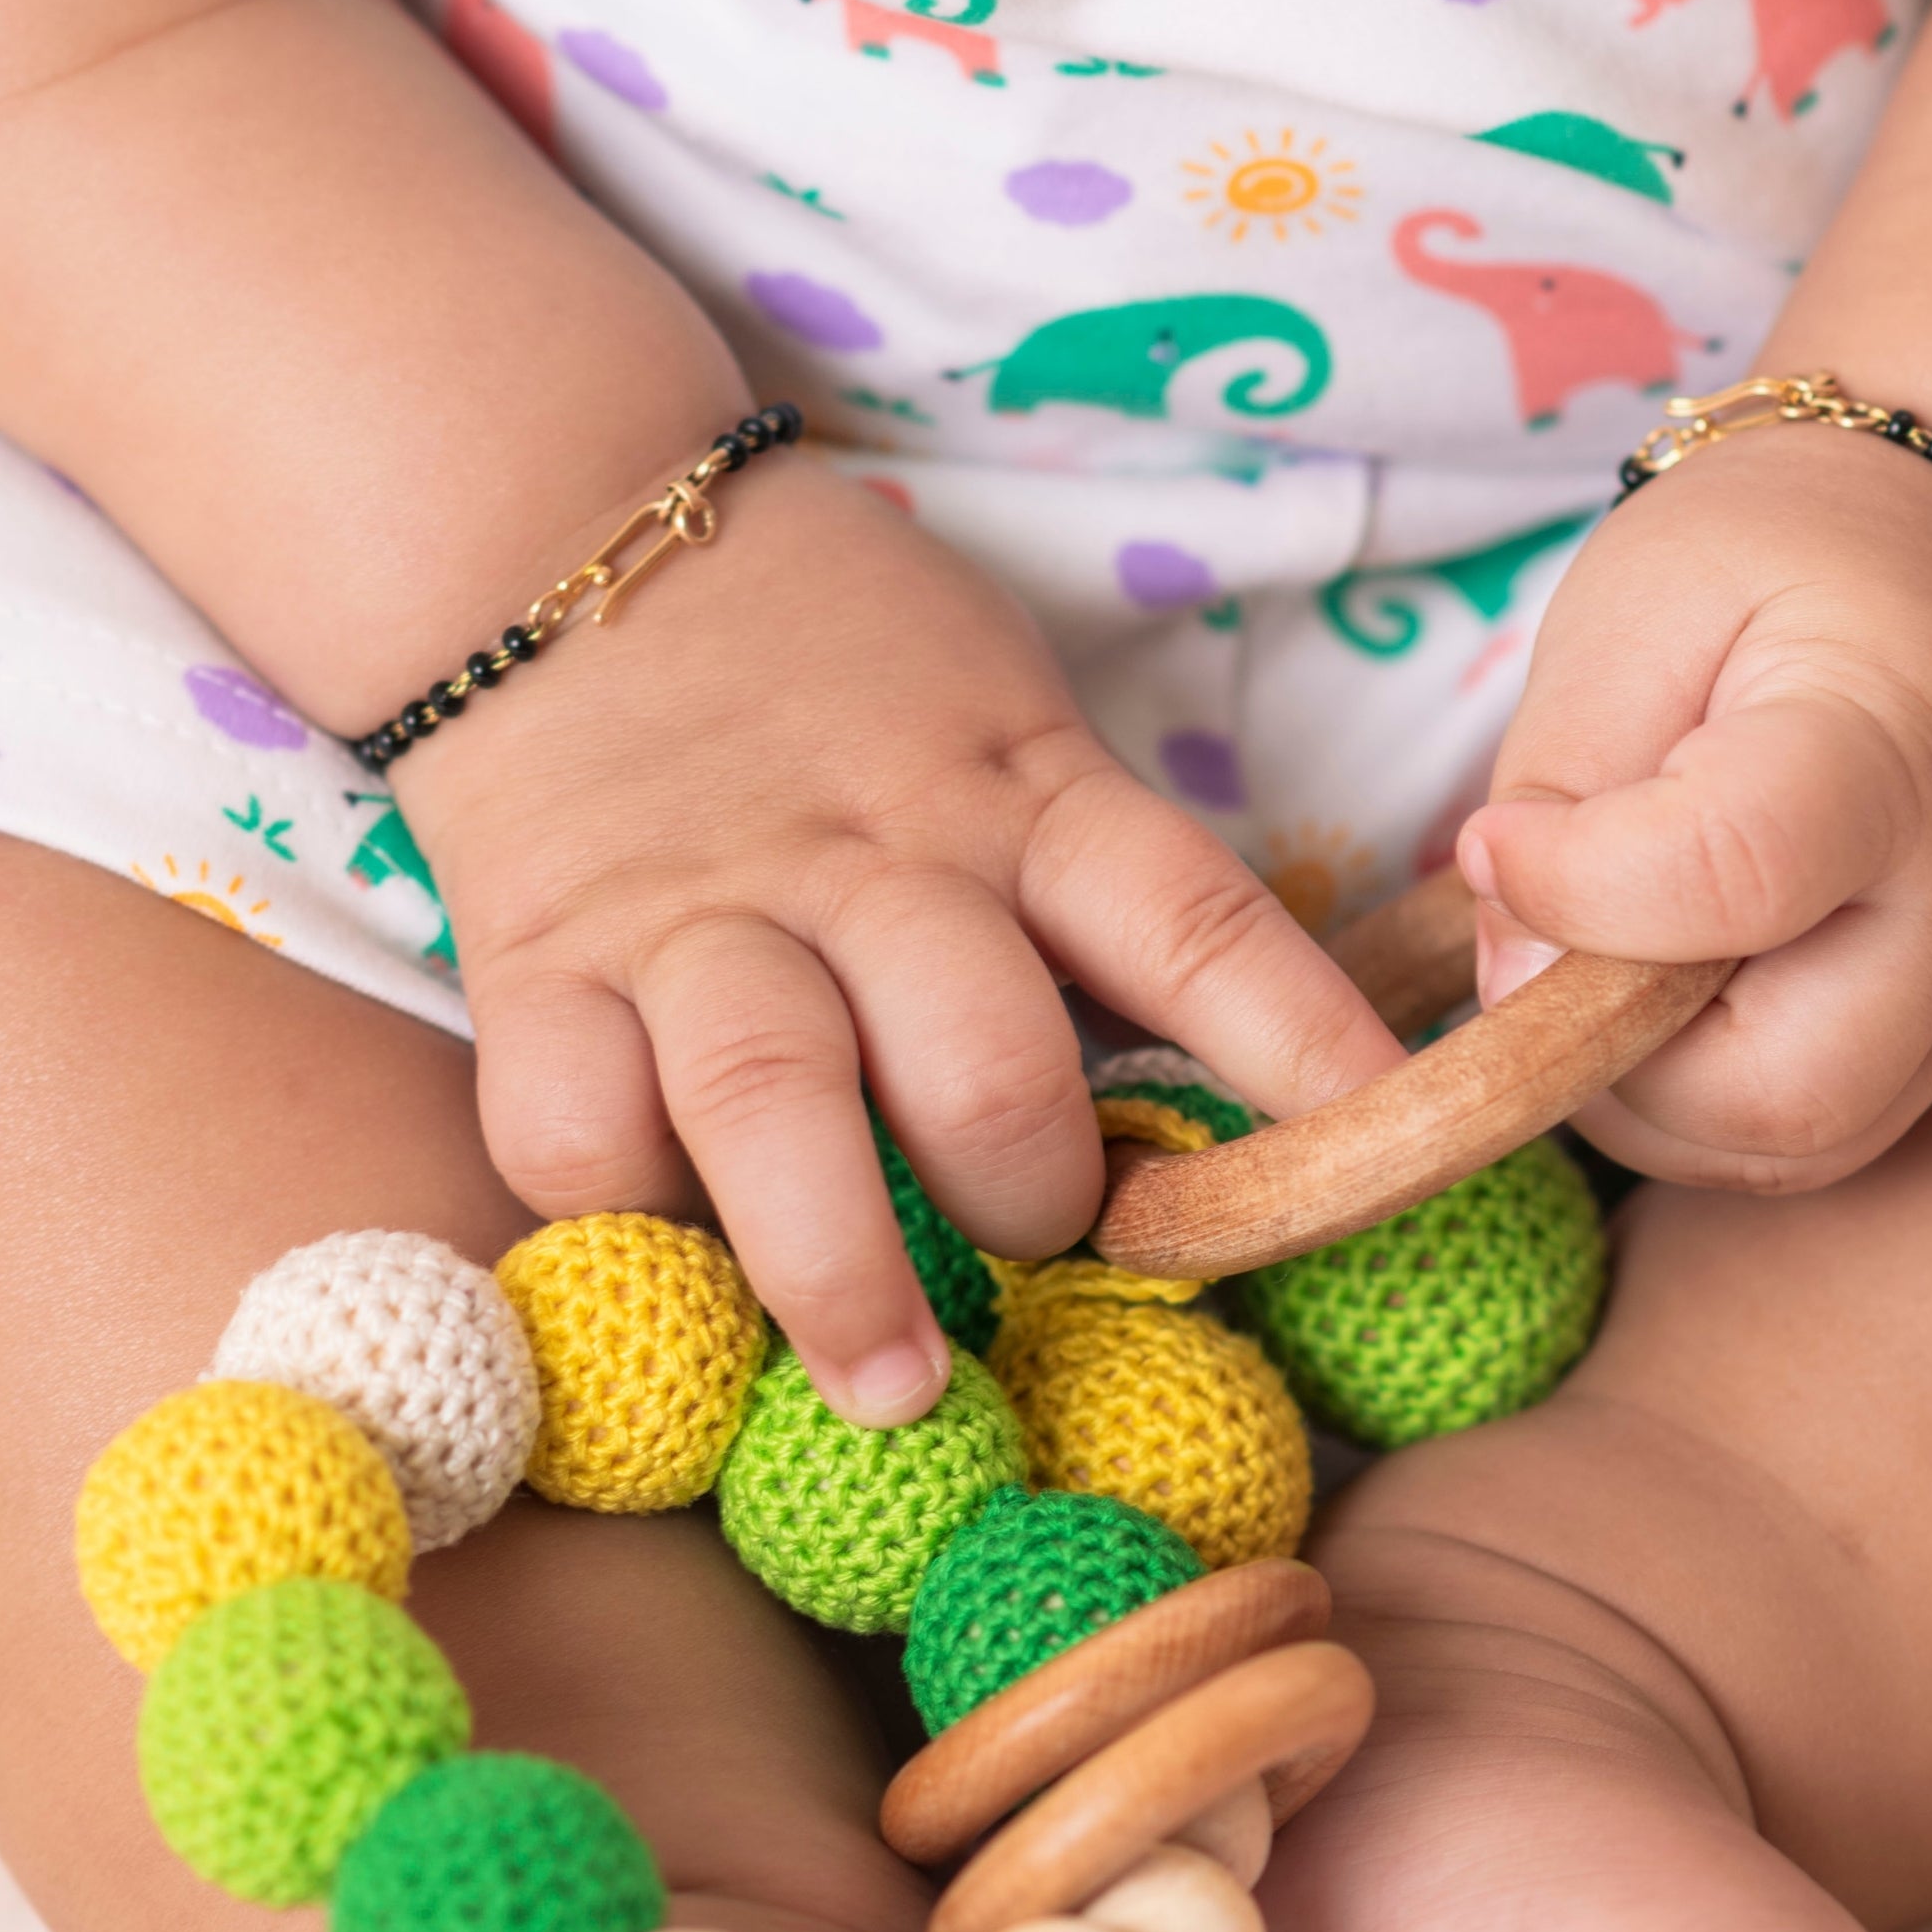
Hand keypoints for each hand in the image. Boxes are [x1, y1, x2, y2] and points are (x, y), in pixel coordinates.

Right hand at [396, 458, 1403, 1421]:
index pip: (1190, 920)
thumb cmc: (831, 664)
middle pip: (982, 1053)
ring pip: (772, 1097)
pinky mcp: (545, 963)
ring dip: (840, 1264)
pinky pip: (575, 1123)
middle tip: (1042, 1248)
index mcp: (1017, 791)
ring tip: (892, 1387)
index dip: (1300, 1047)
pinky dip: (628, 1217)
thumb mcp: (1000, 718)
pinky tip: (676, 1259)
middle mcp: (869, 861)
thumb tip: (1214, 1098)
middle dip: (1035, 1189)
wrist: (568, 545)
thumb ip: (1081, 879)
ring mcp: (698, 916)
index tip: (1386, 1149)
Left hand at [1457, 424, 1931, 1188]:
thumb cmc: (1778, 568)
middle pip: (1770, 1087)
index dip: (1572, 889)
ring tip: (1604, 951)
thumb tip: (1515, 960)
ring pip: (1778, 1146)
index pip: (1731, 875)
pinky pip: (1794, 1145)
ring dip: (1638, 1090)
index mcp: (1891, 750)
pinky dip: (1689, 1104)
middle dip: (1603, 1048)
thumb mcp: (1635, 613)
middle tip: (1548, 935)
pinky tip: (1660, 990)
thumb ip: (1561, 784)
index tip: (1491, 843)